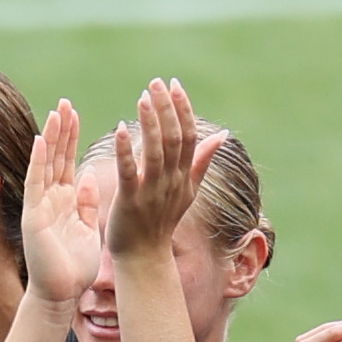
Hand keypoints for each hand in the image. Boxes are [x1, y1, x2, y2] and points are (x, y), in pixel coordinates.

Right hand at [16, 97, 96, 306]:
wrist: (61, 295)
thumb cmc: (74, 268)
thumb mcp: (87, 229)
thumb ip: (86, 203)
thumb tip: (88, 176)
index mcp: (65, 202)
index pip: (66, 162)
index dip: (70, 138)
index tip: (75, 113)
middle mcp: (50, 200)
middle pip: (55, 158)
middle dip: (61, 130)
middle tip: (65, 102)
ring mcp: (40, 206)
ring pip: (45, 165)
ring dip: (50, 139)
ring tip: (57, 112)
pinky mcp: (34, 217)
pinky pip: (36, 184)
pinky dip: (38, 162)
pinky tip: (41, 140)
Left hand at [101, 77, 212, 261]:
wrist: (144, 258)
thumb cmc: (162, 223)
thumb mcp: (187, 190)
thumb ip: (201, 161)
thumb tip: (221, 135)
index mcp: (184, 176)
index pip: (189, 136)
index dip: (183, 109)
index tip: (174, 84)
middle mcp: (171, 182)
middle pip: (174, 139)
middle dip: (166, 109)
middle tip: (155, 82)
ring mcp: (152, 192)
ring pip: (155, 152)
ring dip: (150, 123)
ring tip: (143, 97)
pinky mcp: (130, 202)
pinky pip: (130, 173)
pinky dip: (126, 151)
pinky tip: (120, 130)